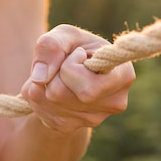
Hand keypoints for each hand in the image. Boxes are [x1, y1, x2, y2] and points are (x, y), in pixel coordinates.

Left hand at [20, 24, 135, 132]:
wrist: (71, 69)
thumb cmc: (74, 47)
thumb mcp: (65, 34)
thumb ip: (51, 46)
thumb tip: (39, 78)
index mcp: (123, 76)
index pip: (88, 88)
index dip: (70, 67)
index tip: (78, 53)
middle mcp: (113, 103)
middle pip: (59, 94)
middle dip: (51, 73)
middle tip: (63, 64)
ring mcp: (93, 119)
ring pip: (47, 102)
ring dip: (41, 84)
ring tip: (55, 74)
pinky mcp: (71, 126)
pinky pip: (41, 111)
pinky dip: (37, 96)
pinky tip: (50, 87)